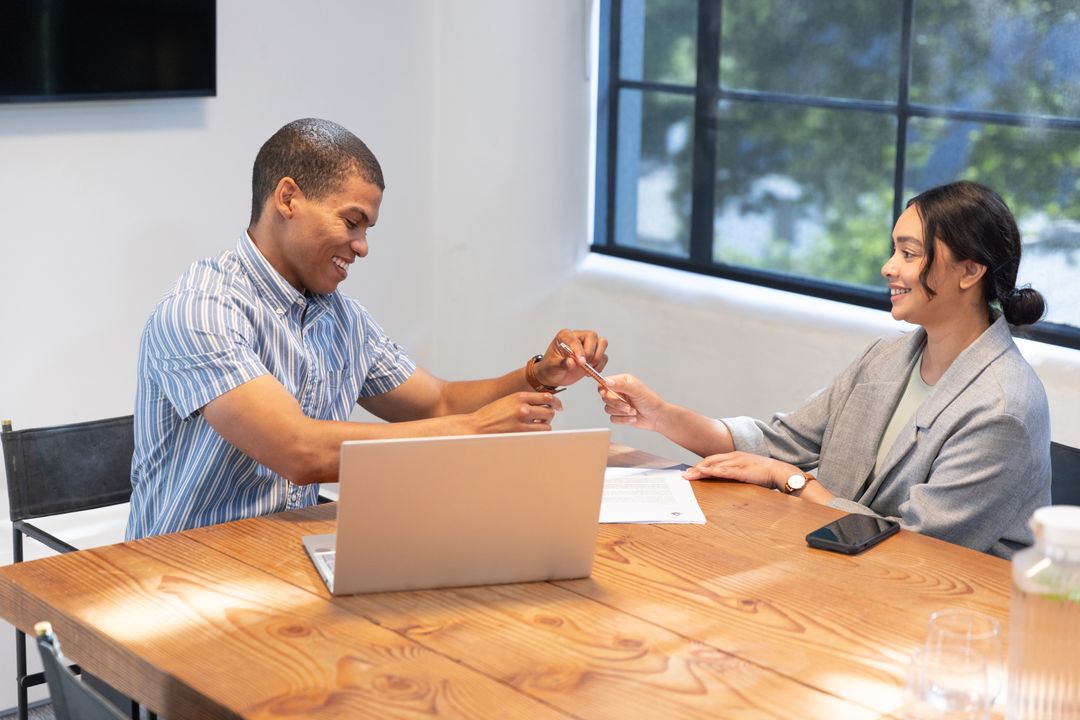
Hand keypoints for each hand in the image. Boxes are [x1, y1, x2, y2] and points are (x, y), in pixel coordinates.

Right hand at [469, 391, 563, 432]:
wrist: (476, 426)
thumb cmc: (490, 415)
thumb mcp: (508, 401)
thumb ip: (524, 401)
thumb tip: (541, 404)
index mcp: (520, 396)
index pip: (547, 396)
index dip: (556, 402)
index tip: (558, 405)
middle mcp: (523, 407)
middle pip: (550, 411)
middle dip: (550, 414)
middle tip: (546, 417)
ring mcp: (523, 421)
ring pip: (547, 424)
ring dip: (545, 425)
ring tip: (538, 425)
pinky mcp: (521, 433)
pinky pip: (539, 433)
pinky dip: (539, 433)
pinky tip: (533, 431)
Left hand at [533, 329, 608, 387]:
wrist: (554, 375)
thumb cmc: (550, 368)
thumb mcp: (551, 367)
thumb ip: (561, 364)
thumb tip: (571, 362)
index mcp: (565, 336)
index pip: (575, 339)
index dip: (579, 350)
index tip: (581, 362)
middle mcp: (578, 337)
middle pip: (592, 336)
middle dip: (591, 352)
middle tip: (584, 365)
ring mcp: (588, 345)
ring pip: (602, 343)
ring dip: (598, 357)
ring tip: (589, 368)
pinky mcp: (594, 354)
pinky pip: (604, 356)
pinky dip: (600, 365)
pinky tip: (590, 372)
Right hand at [598, 374, 667, 431]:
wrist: (657, 417)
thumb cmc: (650, 401)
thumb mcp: (637, 390)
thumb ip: (621, 385)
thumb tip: (607, 382)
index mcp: (622, 382)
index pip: (605, 383)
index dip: (602, 388)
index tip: (604, 394)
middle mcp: (618, 392)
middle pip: (605, 398)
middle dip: (617, 404)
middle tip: (629, 406)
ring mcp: (618, 404)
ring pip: (608, 409)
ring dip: (622, 412)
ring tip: (633, 411)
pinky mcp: (619, 415)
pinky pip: (613, 419)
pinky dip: (623, 420)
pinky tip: (633, 417)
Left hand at [682, 452, 796, 490]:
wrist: (780, 471)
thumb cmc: (764, 473)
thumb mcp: (747, 470)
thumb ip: (736, 473)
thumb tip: (725, 479)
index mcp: (735, 456)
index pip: (713, 459)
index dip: (701, 465)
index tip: (691, 472)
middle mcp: (734, 457)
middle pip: (710, 461)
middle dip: (696, 468)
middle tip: (684, 476)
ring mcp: (738, 462)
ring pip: (714, 465)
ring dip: (700, 470)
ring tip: (689, 476)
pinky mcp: (742, 470)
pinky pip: (725, 471)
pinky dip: (713, 471)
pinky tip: (704, 473)